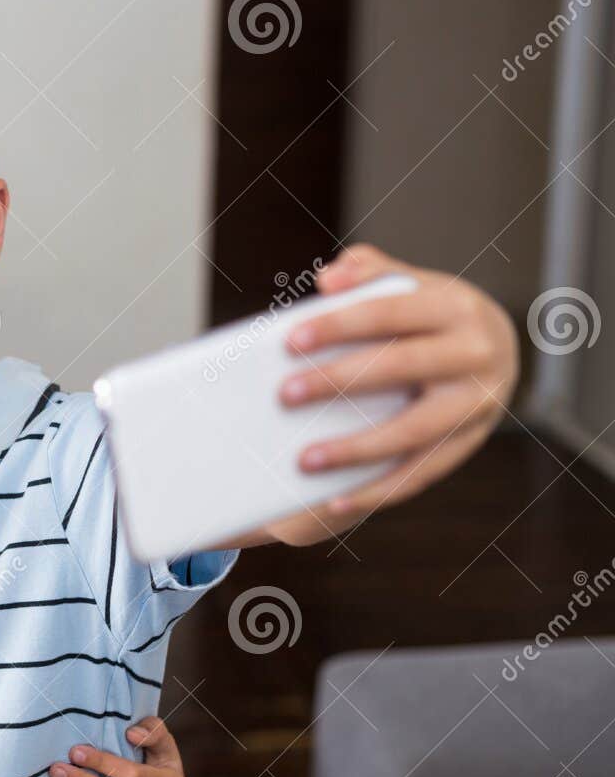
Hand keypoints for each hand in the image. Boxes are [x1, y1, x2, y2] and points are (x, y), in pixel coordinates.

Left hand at [256, 244, 518, 546]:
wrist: (492, 350)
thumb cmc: (426, 315)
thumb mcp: (407, 285)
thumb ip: (368, 272)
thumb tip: (329, 279)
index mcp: (454, 307)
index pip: (390, 312)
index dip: (340, 324)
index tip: (290, 340)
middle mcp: (475, 355)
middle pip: (401, 367)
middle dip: (339, 381)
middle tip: (285, 395)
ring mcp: (477, 405)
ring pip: (413, 431)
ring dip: (356, 449)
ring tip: (303, 461)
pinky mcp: (469, 444)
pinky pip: (421, 474)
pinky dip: (378, 491)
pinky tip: (334, 504)